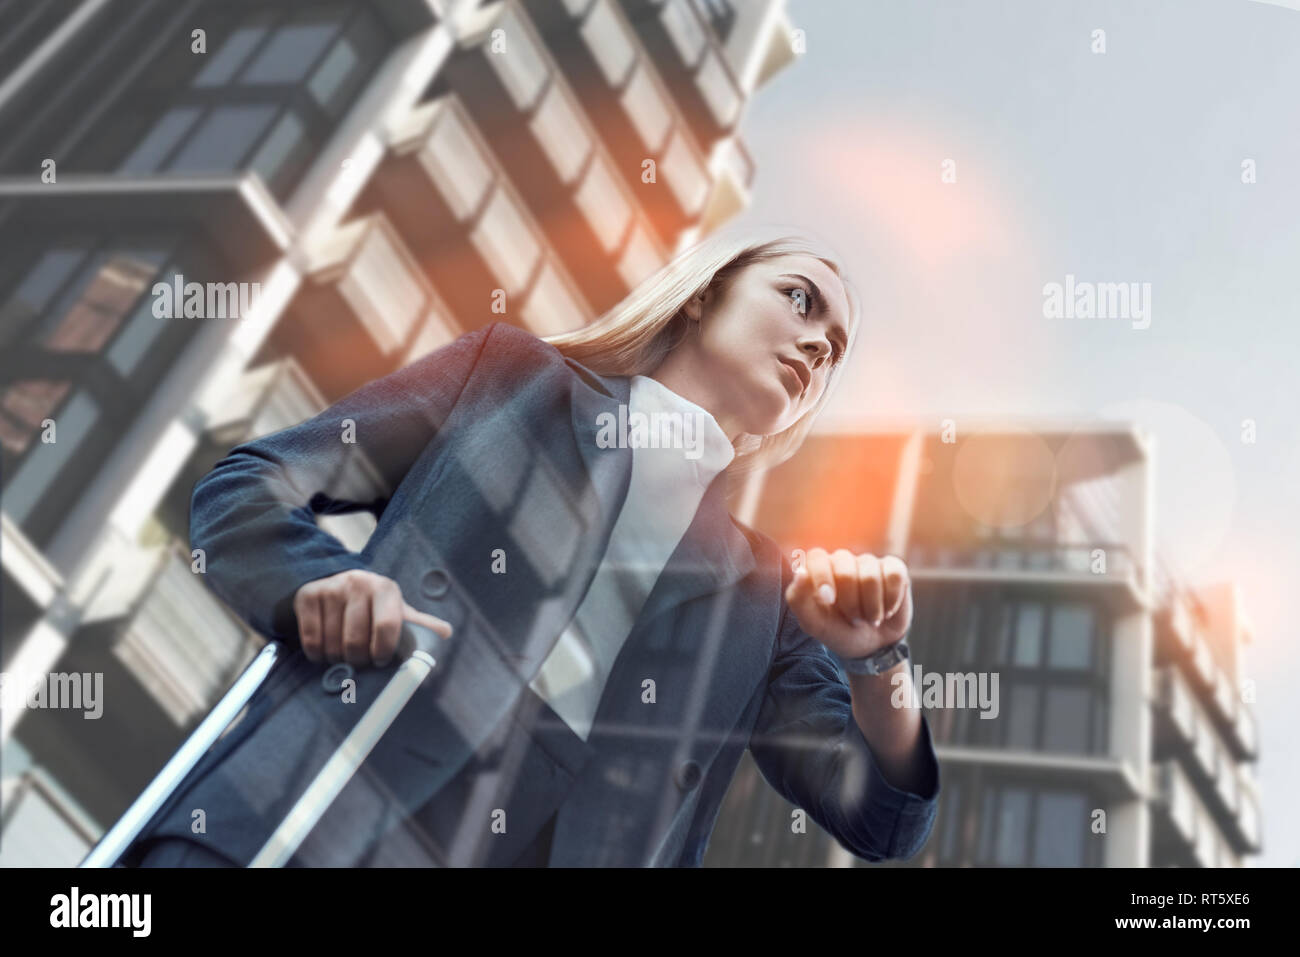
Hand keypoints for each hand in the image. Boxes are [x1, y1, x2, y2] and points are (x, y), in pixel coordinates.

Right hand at [292, 569, 452, 667]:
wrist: (337, 583)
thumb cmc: (374, 606)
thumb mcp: (398, 612)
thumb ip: (420, 625)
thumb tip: (446, 634)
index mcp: (386, 589)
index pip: (387, 626)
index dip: (383, 651)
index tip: (381, 660)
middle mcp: (359, 583)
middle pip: (356, 641)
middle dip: (358, 659)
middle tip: (360, 659)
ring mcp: (331, 589)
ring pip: (332, 644)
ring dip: (337, 658)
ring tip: (343, 652)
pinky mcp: (308, 596)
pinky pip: (311, 640)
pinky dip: (317, 654)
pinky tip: (325, 648)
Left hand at [785, 548, 911, 660]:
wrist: (872, 647)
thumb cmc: (838, 631)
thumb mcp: (814, 624)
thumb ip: (798, 599)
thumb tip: (801, 572)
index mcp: (820, 570)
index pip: (817, 556)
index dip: (823, 577)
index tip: (829, 600)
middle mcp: (843, 562)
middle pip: (845, 571)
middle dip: (850, 603)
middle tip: (852, 618)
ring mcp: (869, 563)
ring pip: (871, 576)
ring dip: (871, 607)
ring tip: (869, 618)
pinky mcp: (894, 569)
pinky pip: (894, 575)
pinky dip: (891, 600)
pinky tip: (887, 610)